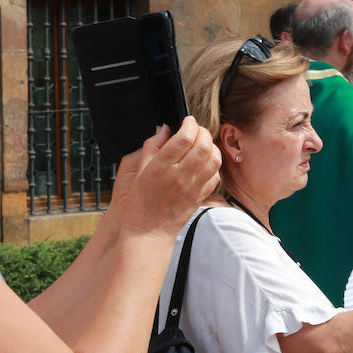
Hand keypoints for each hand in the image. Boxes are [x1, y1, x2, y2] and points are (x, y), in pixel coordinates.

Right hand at [110, 117, 221, 238]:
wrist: (148, 231)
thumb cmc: (140, 202)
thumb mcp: (137, 170)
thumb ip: (152, 146)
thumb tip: (164, 129)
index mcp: (161, 167)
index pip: (184, 138)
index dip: (190, 124)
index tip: (187, 121)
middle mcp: (179, 176)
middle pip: (203, 145)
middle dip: (203, 132)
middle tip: (196, 130)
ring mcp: (193, 187)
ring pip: (214, 159)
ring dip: (211, 146)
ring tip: (202, 144)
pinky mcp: (200, 197)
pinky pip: (215, 176)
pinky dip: (214, 164)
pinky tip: (204, 162)